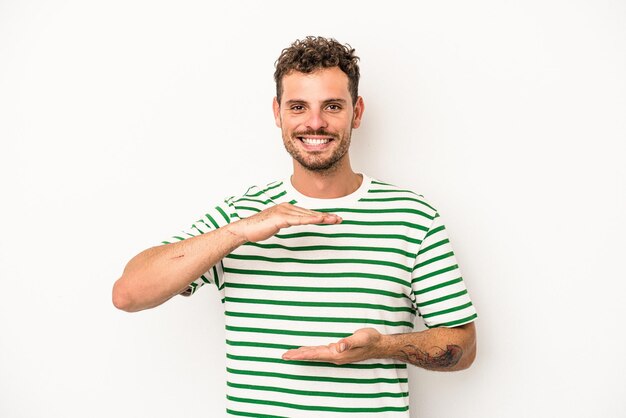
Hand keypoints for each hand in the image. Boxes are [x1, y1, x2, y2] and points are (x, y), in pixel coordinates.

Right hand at [227, 202, 341, 242]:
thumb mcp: (277, 224)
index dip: (321, 216)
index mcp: (287, 208)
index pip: (307, 213)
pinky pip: (298, 220)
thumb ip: (287, 221)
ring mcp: (283, 211)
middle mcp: (287, 207)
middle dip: (326, 216)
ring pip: (306, 215)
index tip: (333, 218)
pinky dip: (309, 220)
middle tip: (340, 219)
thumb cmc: (260, 227)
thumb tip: (295, 222)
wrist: (245, 229)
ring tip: (333, 220)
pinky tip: (318, 220)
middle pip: (310, 213)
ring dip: (321, 218)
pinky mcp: (280, 218)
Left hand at [282, 328, 383, 364]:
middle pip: (313, 356)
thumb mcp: (361, 337)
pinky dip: (311, 351)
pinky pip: (320, 352)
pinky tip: (307, 350)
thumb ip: (350, 342)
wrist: (379, 345)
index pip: (316, 354)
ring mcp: (336, 354)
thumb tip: (339, 346)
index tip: (290, 355)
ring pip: (316, 354)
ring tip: (291, 354)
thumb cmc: (371, 340)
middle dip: (298, 355)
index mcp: (338, 354)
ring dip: (303, 354)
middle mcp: (335, 356)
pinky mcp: (338, 351)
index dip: (302, 354)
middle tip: (284, 356)